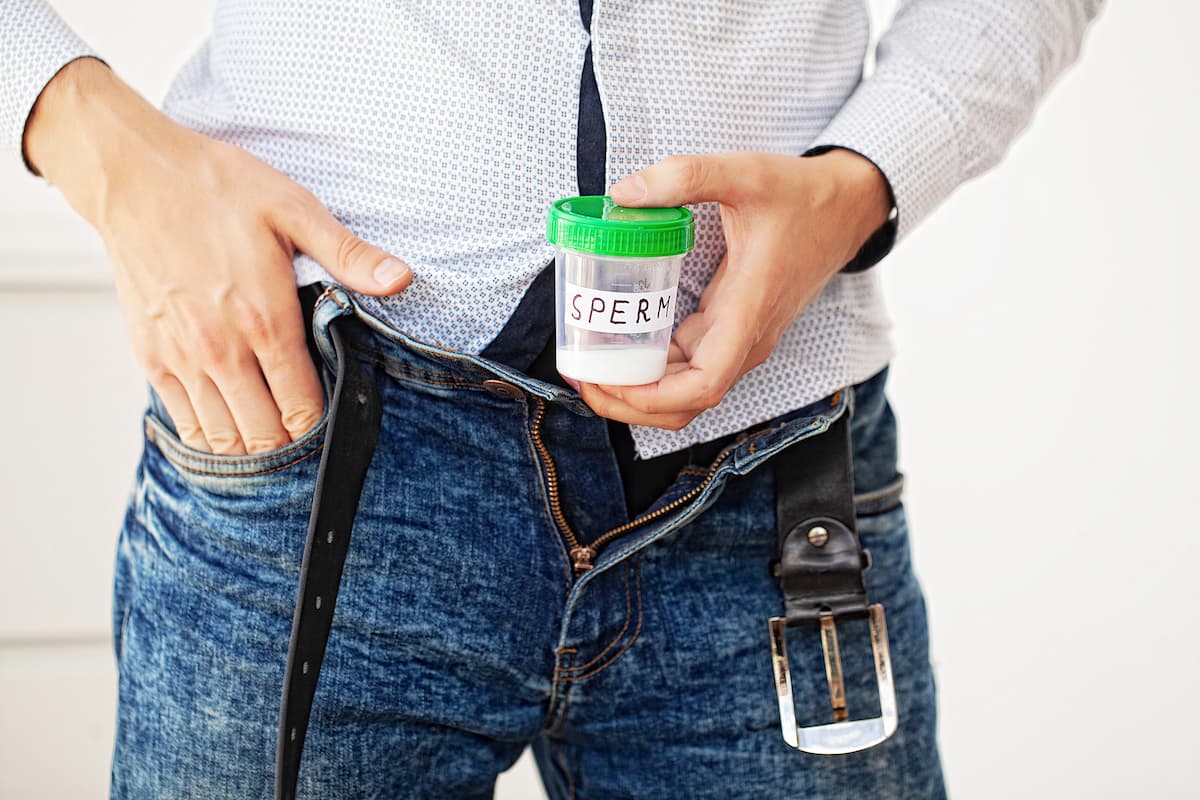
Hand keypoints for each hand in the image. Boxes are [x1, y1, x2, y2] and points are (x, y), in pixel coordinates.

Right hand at [25, 59, 411, 453]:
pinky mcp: (150, 356)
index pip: (303, 409)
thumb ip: (349, 255)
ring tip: (274, 431)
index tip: (336, 418)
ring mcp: (181, 358)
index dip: (324, 425)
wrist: (134, 175)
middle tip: (309, 429)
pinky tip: (233, 422)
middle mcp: (221, 350)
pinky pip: (184, 423)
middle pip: (265, 438)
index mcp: (265, 320)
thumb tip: (401, 278)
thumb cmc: (216, 188)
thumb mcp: (294, 209)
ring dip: (252, 447)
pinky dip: (211, 435)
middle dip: (292, 443)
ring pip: (223, 441)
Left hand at [577, 149, 890, 429]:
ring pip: (685, 393)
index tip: (609, 382)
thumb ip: (686, 176)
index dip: (653, 398)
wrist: (846, 209)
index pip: (704, 385)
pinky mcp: (732, 331)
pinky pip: (687, 368)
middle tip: (580, 374)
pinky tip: (618, 348)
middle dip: (629, 402)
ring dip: (637, 391)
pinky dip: (651, 370)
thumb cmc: (801, 197)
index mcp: (748, 312)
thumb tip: (623, 194)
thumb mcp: (746, 173)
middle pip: (685, 404)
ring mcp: (739, 340)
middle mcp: (745, 339)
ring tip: (589, 366)